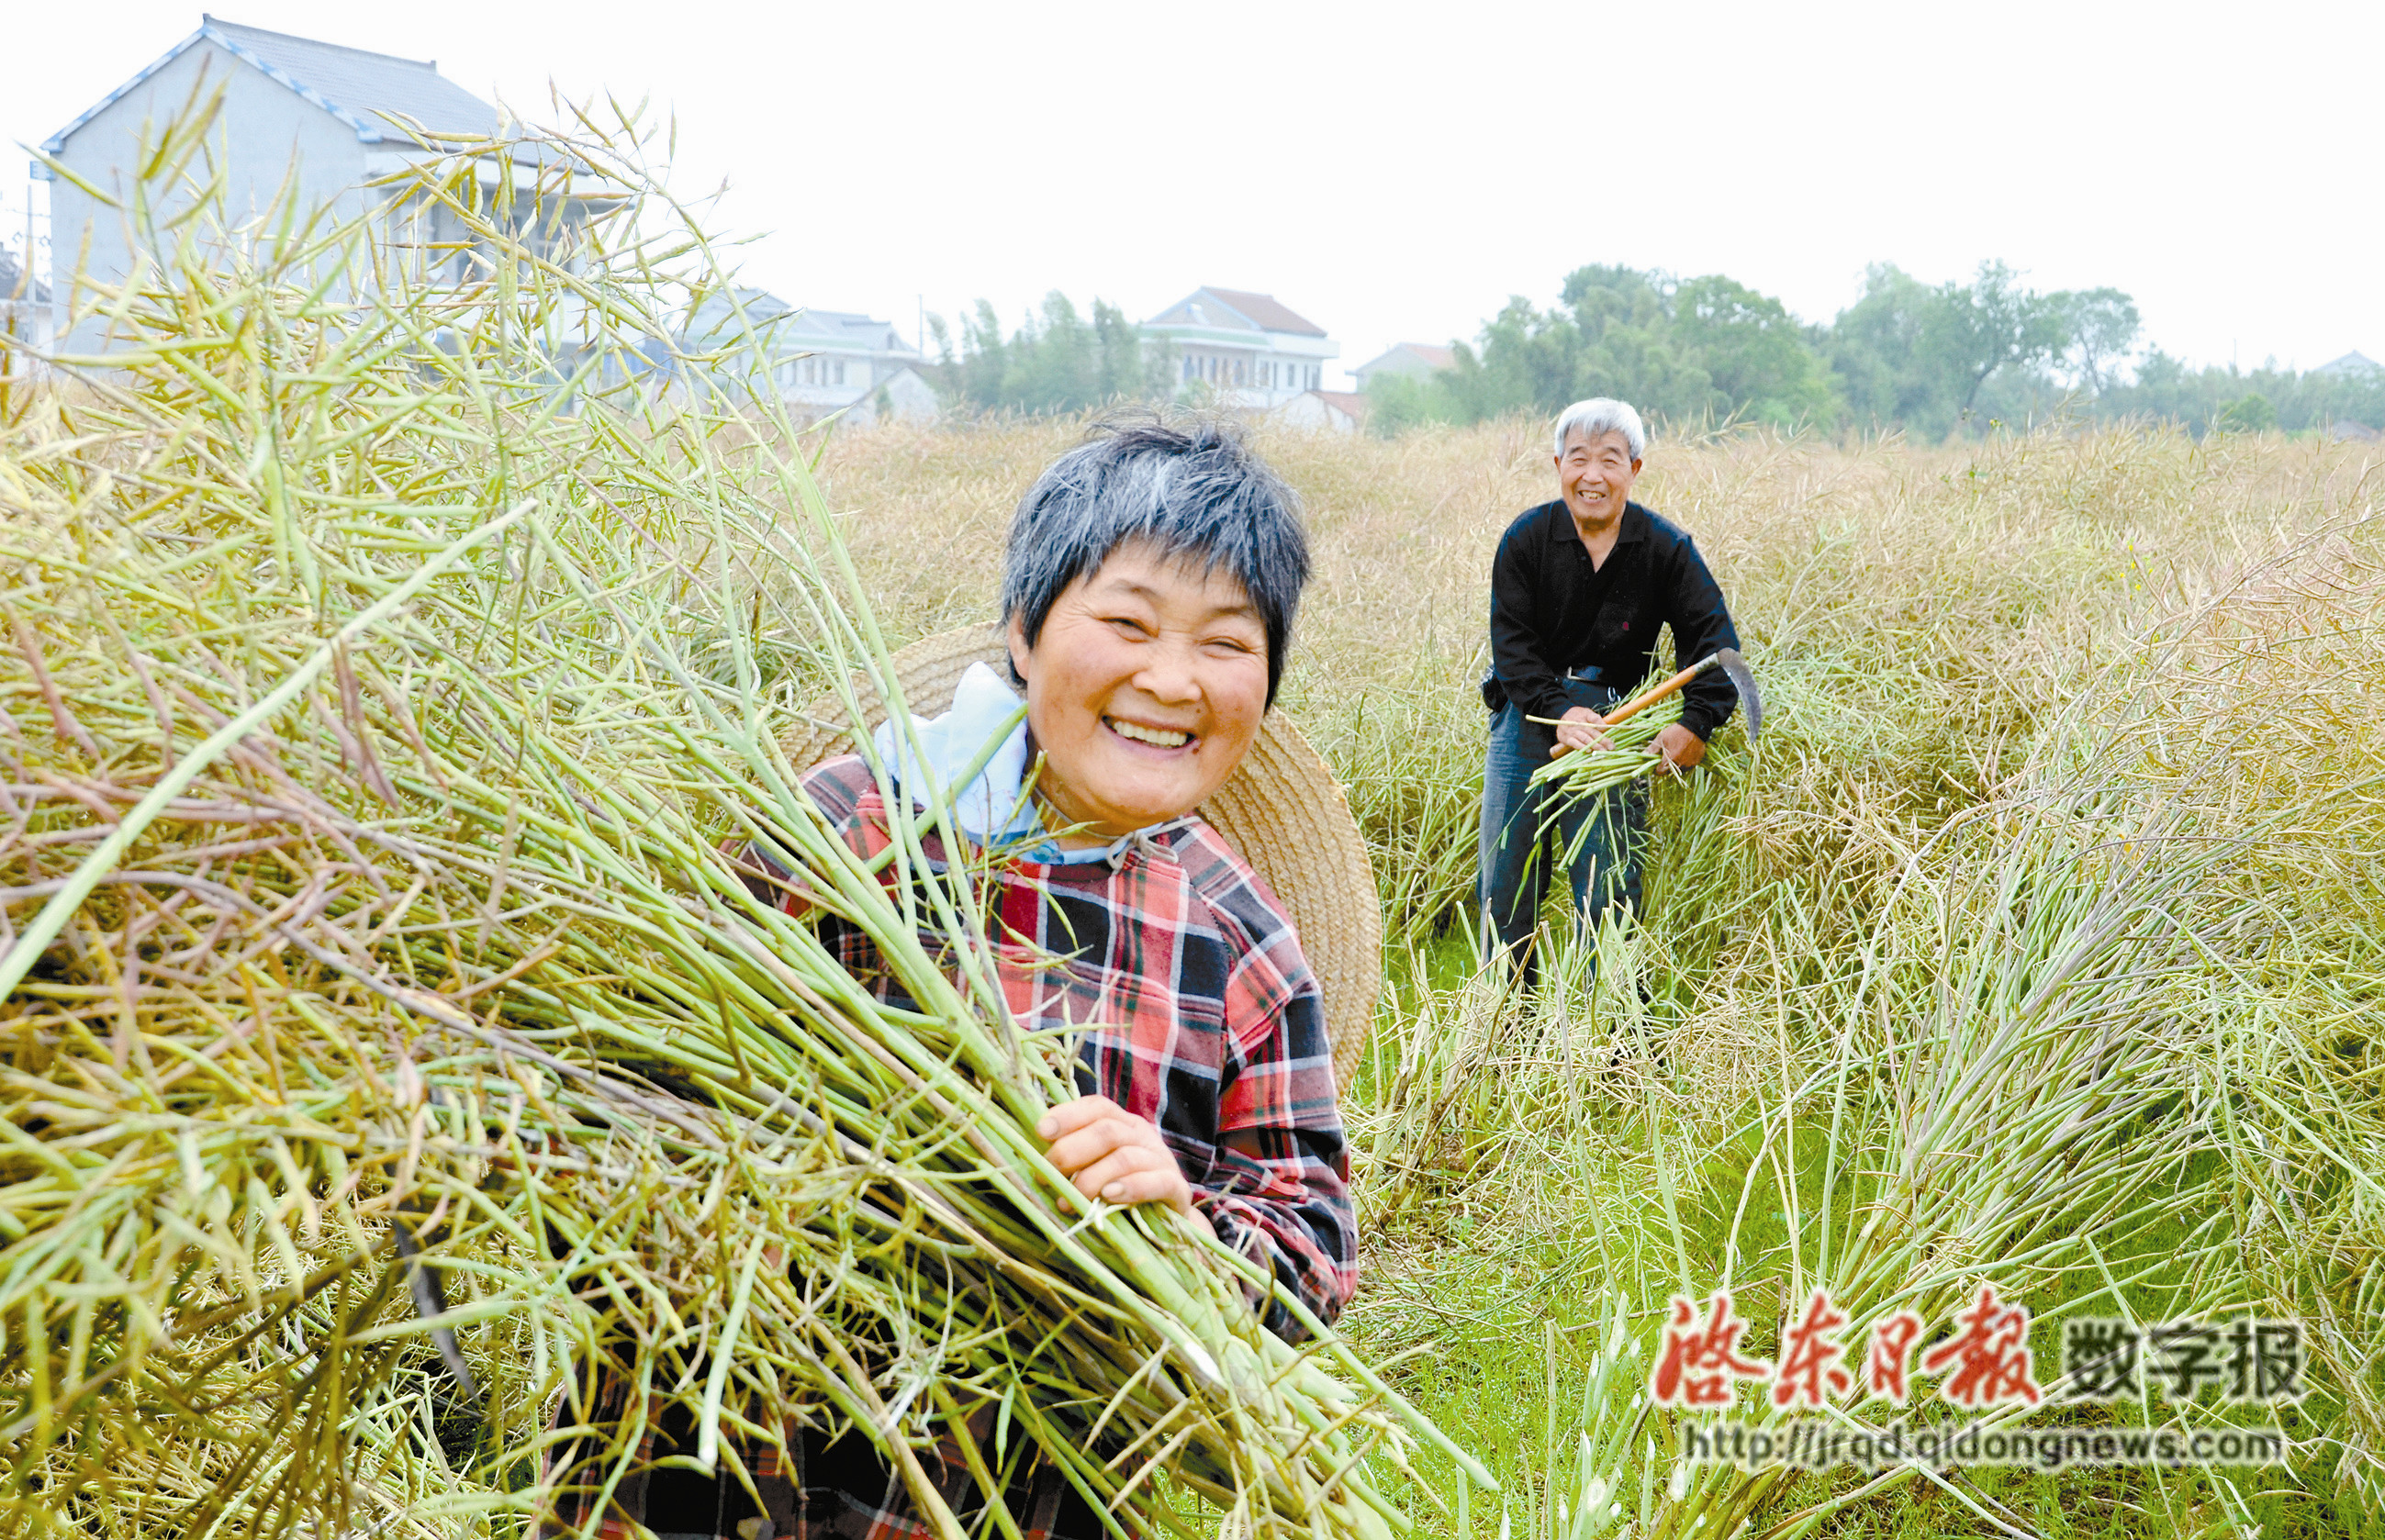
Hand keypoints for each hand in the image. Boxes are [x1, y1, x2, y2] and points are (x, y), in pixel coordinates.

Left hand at [1037, 1096, 1213, 1232]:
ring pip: (1124, 1157)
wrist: (1166, 1226)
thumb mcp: (1096, 1170)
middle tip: (1046, 1177)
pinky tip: (1109, 1197)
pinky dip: (1130, 1187)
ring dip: (1090, 1179)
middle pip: (1107, 1131)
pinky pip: (1156, 1182)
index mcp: (1122, 1124)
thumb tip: (1035, 1162)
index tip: (1041, 1132)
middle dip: (1070, 1152)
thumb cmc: (1120, 1195)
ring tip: (1067, 1202)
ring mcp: (1161, 1160)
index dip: (1068, 1115)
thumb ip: (1074, 1161)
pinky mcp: (1176, 1189)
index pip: (1097, 1107)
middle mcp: (1142, 1136)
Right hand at [1549, 705, 1613, 758]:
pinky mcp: (1566, 739)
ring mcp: (1572, 732)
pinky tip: (1589, 750)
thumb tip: (1604, 725)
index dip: (1603, 728)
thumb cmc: (1577, 715)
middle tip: (1611, 747)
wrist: (1560, 716)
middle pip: (1593, 733)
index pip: (1595, 722)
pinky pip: (1575, 744)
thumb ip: (1595, 717)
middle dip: (1603, 741)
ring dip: (1595, 745)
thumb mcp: (1586, 712)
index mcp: (1585, 717)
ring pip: (1585, 739)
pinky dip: (1582, 747)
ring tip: (1603, 750)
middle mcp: (1579, 724)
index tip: (1610, 734)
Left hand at [1649, 723, 1706, 776]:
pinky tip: (1684, 754)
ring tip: (1676, 754)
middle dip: (1665, 767)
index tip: (1656, 764)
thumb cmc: (1676, 732)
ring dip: (1676, 765)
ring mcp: (1689, 764)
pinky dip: (1684, 762)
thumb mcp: (1661, 738)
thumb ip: (1652, 749)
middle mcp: (1680, 764)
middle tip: (1666, 757)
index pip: (1660, 772)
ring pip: (1679, 769)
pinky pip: (1688, 766)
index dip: (1656, 769)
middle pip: (1669, 772)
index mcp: (1669, 760)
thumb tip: (1643, 755)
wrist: (1695, 727)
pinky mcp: (1696, 762)